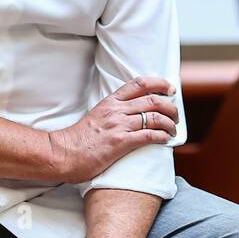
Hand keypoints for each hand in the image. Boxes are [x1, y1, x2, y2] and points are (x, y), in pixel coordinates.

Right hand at [47, 76, 178, 183]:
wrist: (62, 153)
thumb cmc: (78, 140)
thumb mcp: (96, 117)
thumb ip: (112, 112)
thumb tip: (131, 114)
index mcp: (110, 102)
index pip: (139, 84)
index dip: (159, 83)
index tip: (170, 89)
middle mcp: (116, 110)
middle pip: (153, 100)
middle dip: (171, 106)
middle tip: (176, 115)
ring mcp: (119, 126)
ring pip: (155, 117)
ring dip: (170, 124)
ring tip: (173, 130)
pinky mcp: (120, 143)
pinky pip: (149, 135)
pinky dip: (162, 137)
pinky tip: (165, 140)